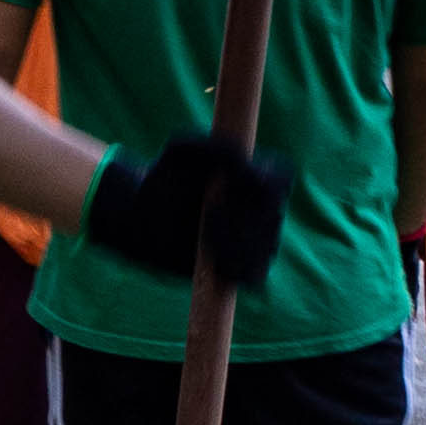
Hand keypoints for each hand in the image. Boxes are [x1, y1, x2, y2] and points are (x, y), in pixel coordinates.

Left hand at [80, 135, 296, 285]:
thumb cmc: (164, 178)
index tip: (231, 185)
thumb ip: (213, 148)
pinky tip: (214, 263)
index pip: (282, 177)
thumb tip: (243, 164)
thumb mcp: (180, 153)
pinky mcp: (240, 268)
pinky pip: (254, 276)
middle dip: (243, 217)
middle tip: (208, 214)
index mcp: (257, 174)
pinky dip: (237, 270)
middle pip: (274, 214)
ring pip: (267, 247)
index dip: (264, 183)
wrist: (143, 216)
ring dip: (237, 244)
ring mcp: (256, 240)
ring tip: (205, 238)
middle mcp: (264, 208)